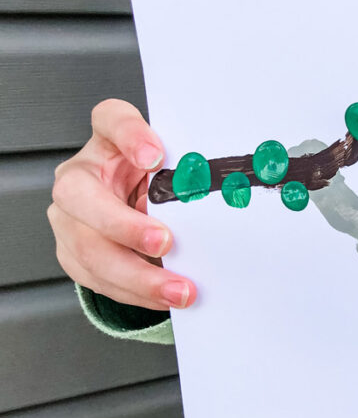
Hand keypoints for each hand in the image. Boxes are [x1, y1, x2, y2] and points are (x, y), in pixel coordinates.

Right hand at [48, 99, 195, 309]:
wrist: (134, 208)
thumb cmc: (160, 183)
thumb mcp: (174, 170)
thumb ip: (186, 174)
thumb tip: (228, 194)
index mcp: (108, 141)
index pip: (111, 120)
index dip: (130, 135)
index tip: (155, 156)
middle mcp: (81, 175)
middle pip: (80, 195)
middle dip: (123, 225)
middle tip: (164, 243)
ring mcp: (69, 217)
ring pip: (88, 249)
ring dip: (137, 276)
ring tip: (178, 290)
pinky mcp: (73, 252)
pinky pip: (98, 279)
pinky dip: (135, 292)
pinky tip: (164, 298)